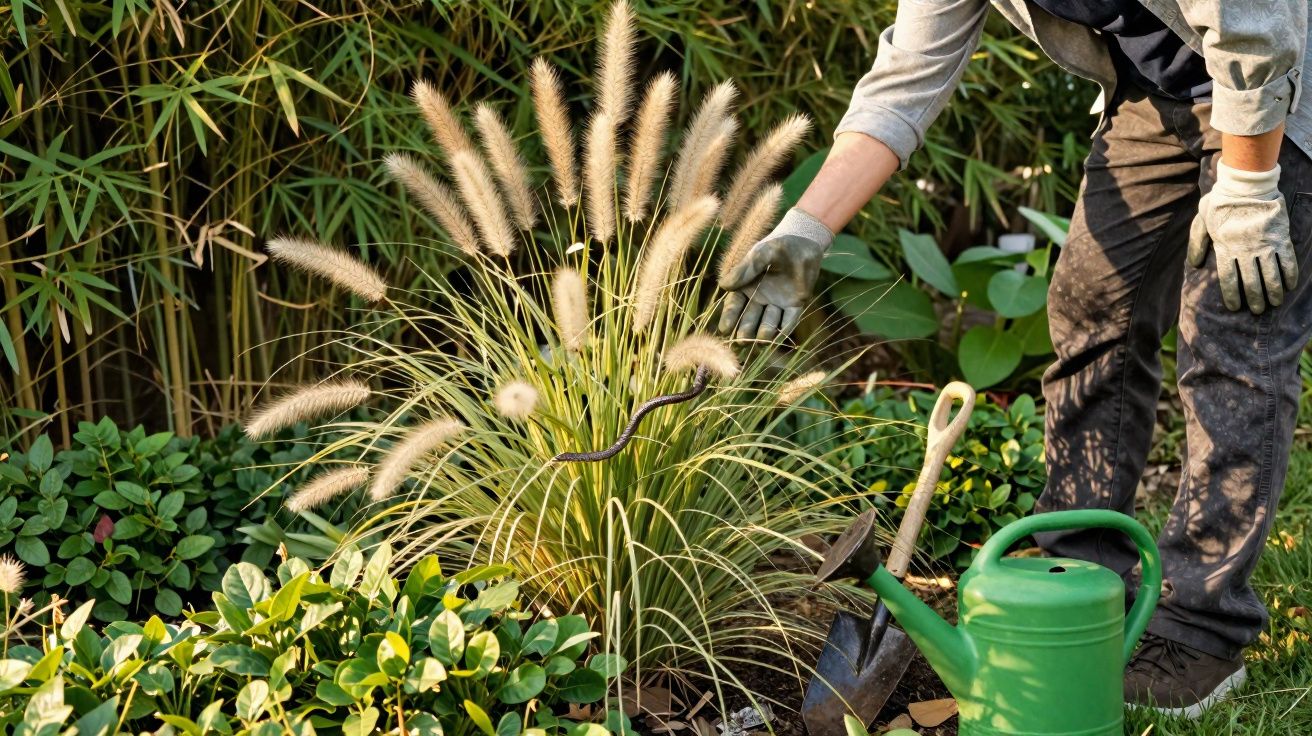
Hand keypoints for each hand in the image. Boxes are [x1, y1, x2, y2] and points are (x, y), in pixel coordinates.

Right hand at [718, 208, 831, 339]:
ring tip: (760, 340)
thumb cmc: (777, 245)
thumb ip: (745, 271)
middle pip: (750, 319)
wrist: (803, 241)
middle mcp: (760, 299)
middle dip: (745, 330)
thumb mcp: (760, 255)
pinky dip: (783, 330)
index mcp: (746, 288)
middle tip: (741, 341)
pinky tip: (777, 339)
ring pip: (768, 323)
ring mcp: (777, 304)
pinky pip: (789, 321)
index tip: (724, 330)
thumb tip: (723, 285)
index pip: (735, 306)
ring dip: (764, 333)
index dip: (729, 318)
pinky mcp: (795, 305)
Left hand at [1188, 159, 1297, 313]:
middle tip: (1258, 310)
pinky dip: (1290, 274)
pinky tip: (1290, 286)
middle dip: (1254, 298)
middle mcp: (1245, 250)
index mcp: (1225, 247)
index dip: (1232, 295)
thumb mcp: (1201, 221)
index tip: (1235, 307)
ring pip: (1270, 275)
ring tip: (1274, 303)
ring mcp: (1264, 244)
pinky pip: (1287, 260)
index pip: (1228, 278)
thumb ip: (1197, 243)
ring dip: (1273, 292)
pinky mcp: (1280, 237)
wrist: (1246, 185)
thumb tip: (1193, 264)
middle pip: (1250, 281)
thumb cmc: (1220, 203)